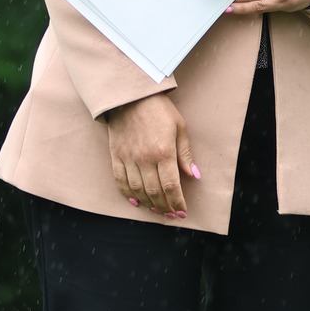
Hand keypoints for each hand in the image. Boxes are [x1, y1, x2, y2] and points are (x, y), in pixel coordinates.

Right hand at [105, 94, 198, 218]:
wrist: (130, 97)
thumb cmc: (160, 110)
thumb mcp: (180, 127)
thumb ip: (185, 153)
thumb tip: (194, 176)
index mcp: (163, 151)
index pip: (171, 185)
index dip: (177, 202)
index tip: (183, 212)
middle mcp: (144, 159)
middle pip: (154, 192)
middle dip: (164, 206)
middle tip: (171, 214)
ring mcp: (128, 159)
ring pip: (137, 190)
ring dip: (148, 204)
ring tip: (157, 210)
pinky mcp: (115, 156)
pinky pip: (120, 181)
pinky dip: (127, 195)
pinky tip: (135, 202)